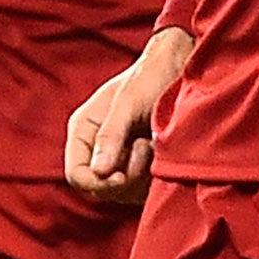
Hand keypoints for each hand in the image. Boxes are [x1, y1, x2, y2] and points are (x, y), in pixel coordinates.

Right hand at [65, 28, 193, 202]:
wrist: (181, 66)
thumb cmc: (151, 76)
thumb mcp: (129, 102)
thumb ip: (111, 135)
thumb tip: (99, 172)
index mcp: (84, 131)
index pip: (77, 175)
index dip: (96, 183)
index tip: (121, 177)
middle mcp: (97, 148)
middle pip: (100, 188)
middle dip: (125, 176)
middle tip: (145, 146)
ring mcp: (119, 158)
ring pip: (122, 192)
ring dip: (142, 174)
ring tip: (154, 142)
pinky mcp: (140, 166)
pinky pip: (142, 189)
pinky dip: (153, 176)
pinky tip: (162, 150)